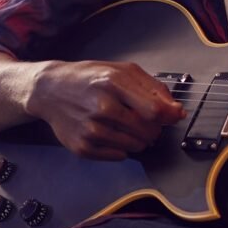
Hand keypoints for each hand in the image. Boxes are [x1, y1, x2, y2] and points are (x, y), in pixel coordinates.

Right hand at [25, 60, 185, 159]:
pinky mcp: (82, 147)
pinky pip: (119, 157)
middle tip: (144, 120)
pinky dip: (121, 148)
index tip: (173, 117)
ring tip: (126, 125)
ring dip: (139, 139)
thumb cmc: (89, 78)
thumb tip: (176, 111)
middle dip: (154, 128)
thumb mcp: (122, 71)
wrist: (51, 90)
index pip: (154, 111)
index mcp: (113, 83)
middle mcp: (101, 107)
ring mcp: (91, 129)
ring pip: (136, 146)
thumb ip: (153, 88)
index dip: (169, 116)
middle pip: (147, 131)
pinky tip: (112, 133)